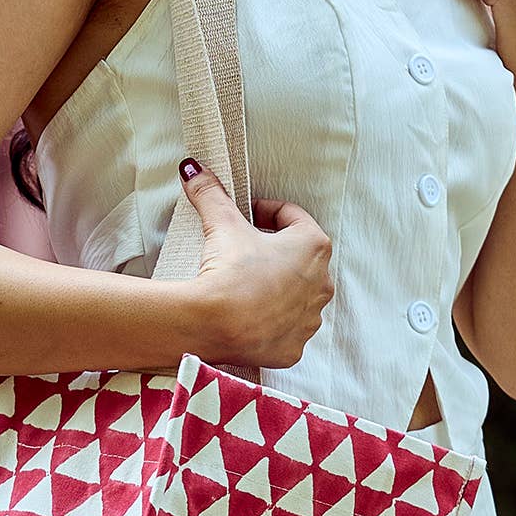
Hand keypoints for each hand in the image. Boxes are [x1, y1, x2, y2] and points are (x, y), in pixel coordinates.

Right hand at [178, 160, 332, 368]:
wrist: (214, 322)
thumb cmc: (229, 270)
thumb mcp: (221, 224)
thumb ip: (211, 193)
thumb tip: (193, 168)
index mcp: (314, 246)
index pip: (292, 217)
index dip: (266, 212)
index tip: (247, 215)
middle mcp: (322, 282)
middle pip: (299, 257)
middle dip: (275, 251)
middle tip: (245, 249)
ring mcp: (309, 318)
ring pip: (297, 296)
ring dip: (277, 288)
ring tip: (246, 284)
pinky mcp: (293, 347)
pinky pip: (286, 330)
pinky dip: (271, 322)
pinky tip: (250, 316)